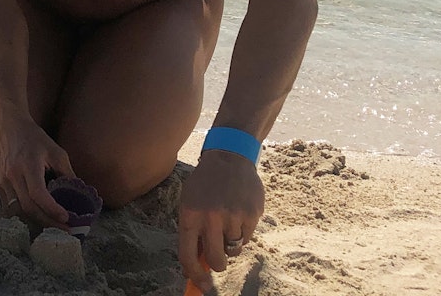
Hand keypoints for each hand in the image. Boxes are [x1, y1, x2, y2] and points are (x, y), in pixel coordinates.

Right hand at [0, 111, 74, 227]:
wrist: (9, 128)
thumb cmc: (35, 139)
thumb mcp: (56, 152)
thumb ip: (67, 173)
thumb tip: (81, 195)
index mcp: (28, 165)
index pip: (38, 193)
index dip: (52, 209)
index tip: (67, 218)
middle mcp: (13, 175)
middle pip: (28, 207)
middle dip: (48, 222)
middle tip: (65, 229)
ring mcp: (3, 182)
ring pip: (17, 212)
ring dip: (36, 223)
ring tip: (53, 228)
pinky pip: (10, 209)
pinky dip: (24, 218)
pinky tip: (37, 221)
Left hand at [178, 151, 264, 292]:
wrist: (229, 159)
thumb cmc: (205, 185)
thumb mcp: (190, 203)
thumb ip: (192, 232)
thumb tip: (197, 265)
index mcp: (190, 215)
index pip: (188, 256)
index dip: (195, 276)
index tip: (202, 285)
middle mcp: (211, 218)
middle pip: (217, 260)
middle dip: (218, 264)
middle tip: (219, 257)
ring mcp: (233, 216)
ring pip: (234, 250)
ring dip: (231, 243)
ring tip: (227, 221)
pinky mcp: (252, 214)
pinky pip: (248, 238)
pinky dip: (243, 232)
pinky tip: (238, 213)